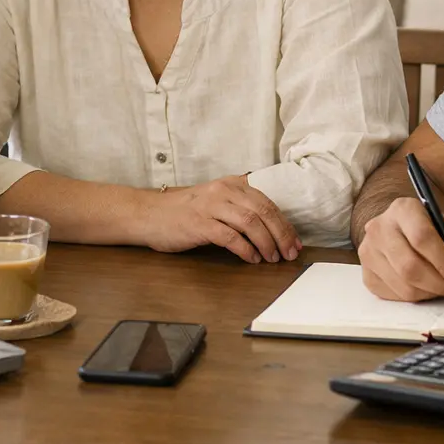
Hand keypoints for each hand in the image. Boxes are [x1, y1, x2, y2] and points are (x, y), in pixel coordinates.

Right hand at [143, 175, 301, 263]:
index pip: (267, 202)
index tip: (295, 241)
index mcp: (231, 184)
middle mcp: (223, 191)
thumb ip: (239, 207)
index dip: (284, 223)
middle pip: (263, 212)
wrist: (149, 214)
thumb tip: (271, 229)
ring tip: (272, 258)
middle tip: (289, 253)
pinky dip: (245, 249)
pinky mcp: (199, 223)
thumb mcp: (215, 200)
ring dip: (266, 243)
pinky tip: (251, 258)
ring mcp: (210, 206)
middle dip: (281, 235)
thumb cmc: (183, 212)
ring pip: (250, 222)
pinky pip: (229, 236)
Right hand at [358, 196, 443, 301]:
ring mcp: (369, 252)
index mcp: (403, 209)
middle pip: (409, 266)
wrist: (410, 233)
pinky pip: (395, 297)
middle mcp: (379, 227)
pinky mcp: (367, 274)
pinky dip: (416, 298)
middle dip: (439, 284)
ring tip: (441, 286)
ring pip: (403, 286)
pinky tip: (424, 287)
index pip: (422, 237)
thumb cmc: (438, 233)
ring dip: (429, 294)